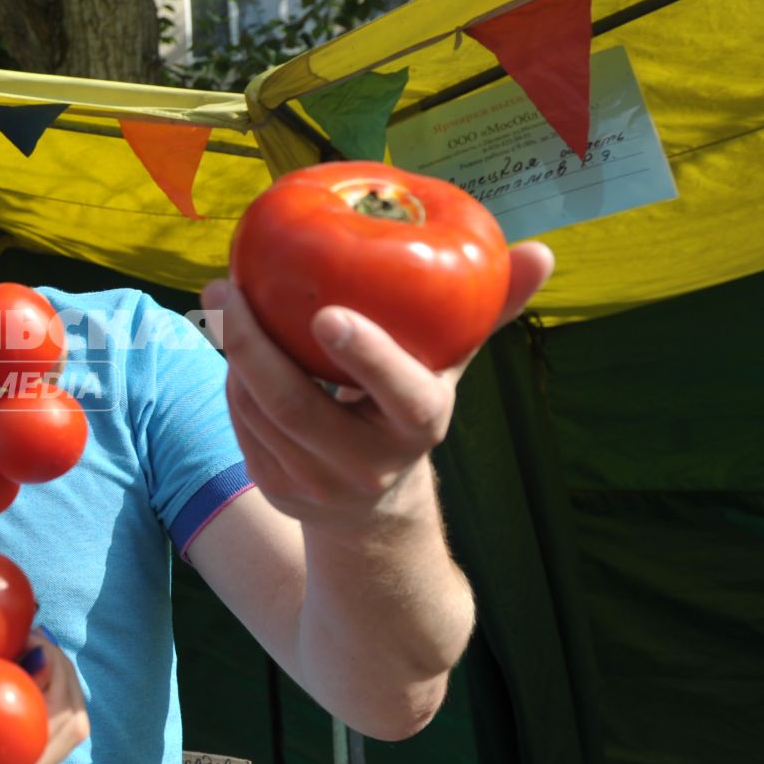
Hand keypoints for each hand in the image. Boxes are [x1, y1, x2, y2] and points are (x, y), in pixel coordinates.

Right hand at [0, 628, 89, 763]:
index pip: (54, 714)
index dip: (52, 662)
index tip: (27, 630)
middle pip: (72, 725)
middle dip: (61, 669)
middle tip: (30, 633)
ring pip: (59, 736)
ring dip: (50, 686)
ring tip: (20, 645)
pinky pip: (36, 744)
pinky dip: (33, 705)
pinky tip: (4, 669)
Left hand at [202, 242, 552, 526]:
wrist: (375, 510)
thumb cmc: (410, 408)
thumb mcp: (448, 366)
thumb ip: (486, 312)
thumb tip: (539, 252)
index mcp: (418, 426)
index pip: (399, 394)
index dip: (367, 355)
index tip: (329, 313)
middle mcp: (366, 464)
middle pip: (295, 406)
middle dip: (253, 345)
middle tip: (228, 284)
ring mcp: (315, 482)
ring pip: (259, 410)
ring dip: (234, 353)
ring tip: (224, 295)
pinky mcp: (276, 486)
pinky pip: (242, 423)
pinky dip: (233, 377)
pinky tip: (227, 336)